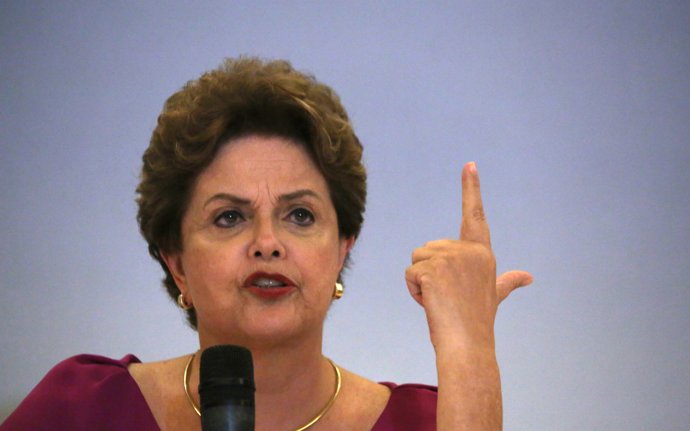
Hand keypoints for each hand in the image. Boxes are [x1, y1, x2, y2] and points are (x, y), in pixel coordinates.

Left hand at [404, 162, 531, 350]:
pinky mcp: (433, 268)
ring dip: (420, 282)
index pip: (474, 215)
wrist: (468, 344)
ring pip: (417, 259)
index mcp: (482, 253)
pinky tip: (432, 303)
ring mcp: (451, 257)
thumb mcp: (494, 295)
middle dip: (429, 273)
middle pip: (427, 248)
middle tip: (447, 297)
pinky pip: (410, 273)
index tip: (469, 165)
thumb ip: (508, 282)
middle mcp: (469, 250)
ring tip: (440, 300)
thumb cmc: (477, 321)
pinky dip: (414, 291)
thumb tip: (528, 276)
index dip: (471, 188)